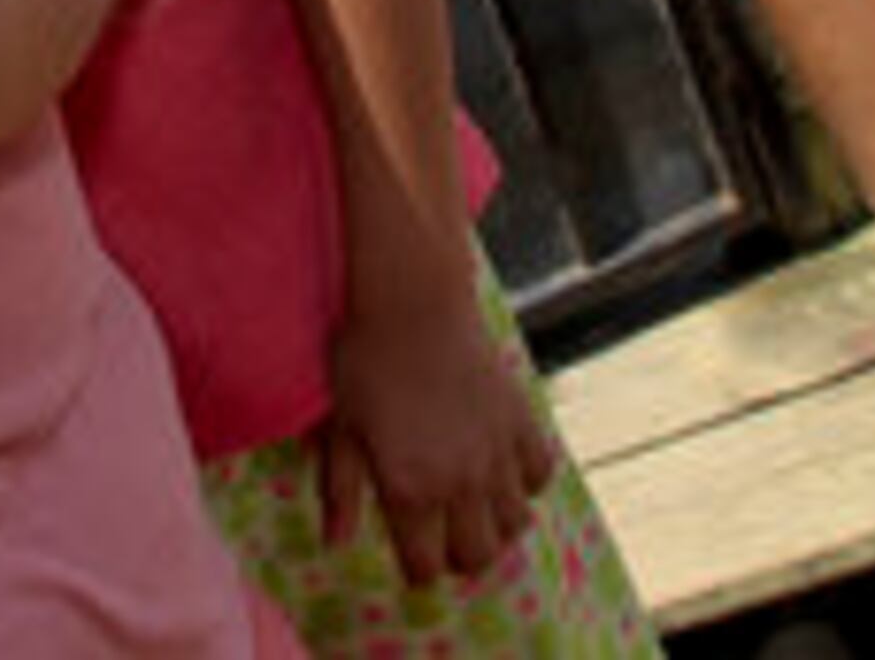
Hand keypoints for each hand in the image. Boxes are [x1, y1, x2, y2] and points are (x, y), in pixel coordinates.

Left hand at [317, 290, 555, 583]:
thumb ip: (340, 490)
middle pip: (476, 556)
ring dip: (495, 526)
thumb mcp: (340, 428)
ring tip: (474, 508)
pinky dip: (525, 482)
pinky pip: (539, 476)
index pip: (424, 567)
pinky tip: (502, 468)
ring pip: (514, 525)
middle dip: (458, 557)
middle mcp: (459, 482)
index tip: (411, 559)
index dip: (417, 571)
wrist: (412, 302)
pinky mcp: (522, 423)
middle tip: (442, 537)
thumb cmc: (363, 361)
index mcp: (408, 490)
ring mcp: (496, 454)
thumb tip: (335, 544)